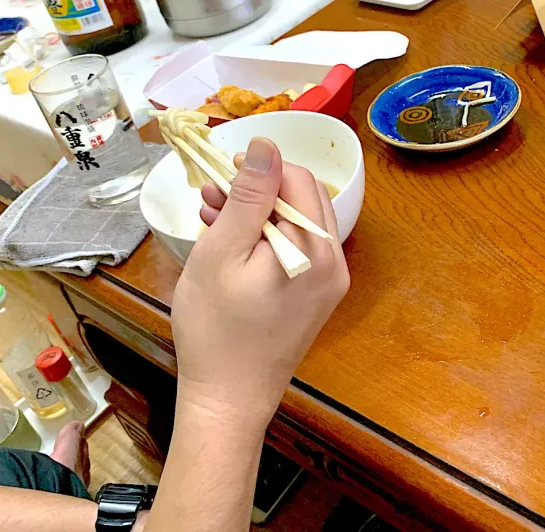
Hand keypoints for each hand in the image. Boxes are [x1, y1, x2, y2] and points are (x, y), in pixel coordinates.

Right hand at [171, 137, 349, 422]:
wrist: (228, 401)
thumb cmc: (217, 329)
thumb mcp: (223, 252)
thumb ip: (249, 196)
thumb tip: (268, 144)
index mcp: (318, 250)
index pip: (298, 180)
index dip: (261, 167)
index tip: (222, 172)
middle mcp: (334, 263)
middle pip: (300, 200)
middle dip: (256, 190)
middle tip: (210, 194)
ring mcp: (328, 283)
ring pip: (294, 224)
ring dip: (256, 213)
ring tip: (210, 215)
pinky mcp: (315, 297)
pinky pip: (294, 250)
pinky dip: (264, 239)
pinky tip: (228, 243)